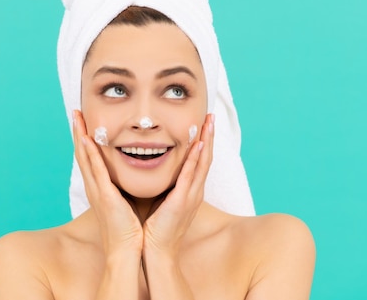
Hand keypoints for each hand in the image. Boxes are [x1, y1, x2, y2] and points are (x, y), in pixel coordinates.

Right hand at [73, 110, 143, 257]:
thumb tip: (134, 171)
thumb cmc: (129, 228)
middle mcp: (94, 186)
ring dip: (80, 136)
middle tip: (75, 111)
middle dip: (78, 131)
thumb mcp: (125, 200)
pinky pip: (95, 171)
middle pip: (82, 153)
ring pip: (85, 158)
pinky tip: (86, 139)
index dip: (84, 138)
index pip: (89, 157)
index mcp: (100, 187)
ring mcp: (97, 191)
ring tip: (77, 117)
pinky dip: (89, 154)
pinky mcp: (104, 196)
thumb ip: (125, 185)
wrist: (127, 251)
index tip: (84, 120)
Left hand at [142, 113, 214, 256]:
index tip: (204, 122)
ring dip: (206, 142)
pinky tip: (198, 146)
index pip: (199, 161)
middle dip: (209, 136)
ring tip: (208, 123)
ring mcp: (190, 196)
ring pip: (202, 163)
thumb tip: (154, 167)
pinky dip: (195, 160)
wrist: (156, 251)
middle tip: (211, 116)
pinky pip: (190, 177)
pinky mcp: (182, 202)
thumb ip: (164, 184)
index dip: (203, 141)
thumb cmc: (155, 227)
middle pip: (206, 158)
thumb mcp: (162, 199)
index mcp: (189, 191)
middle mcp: (194, 191)